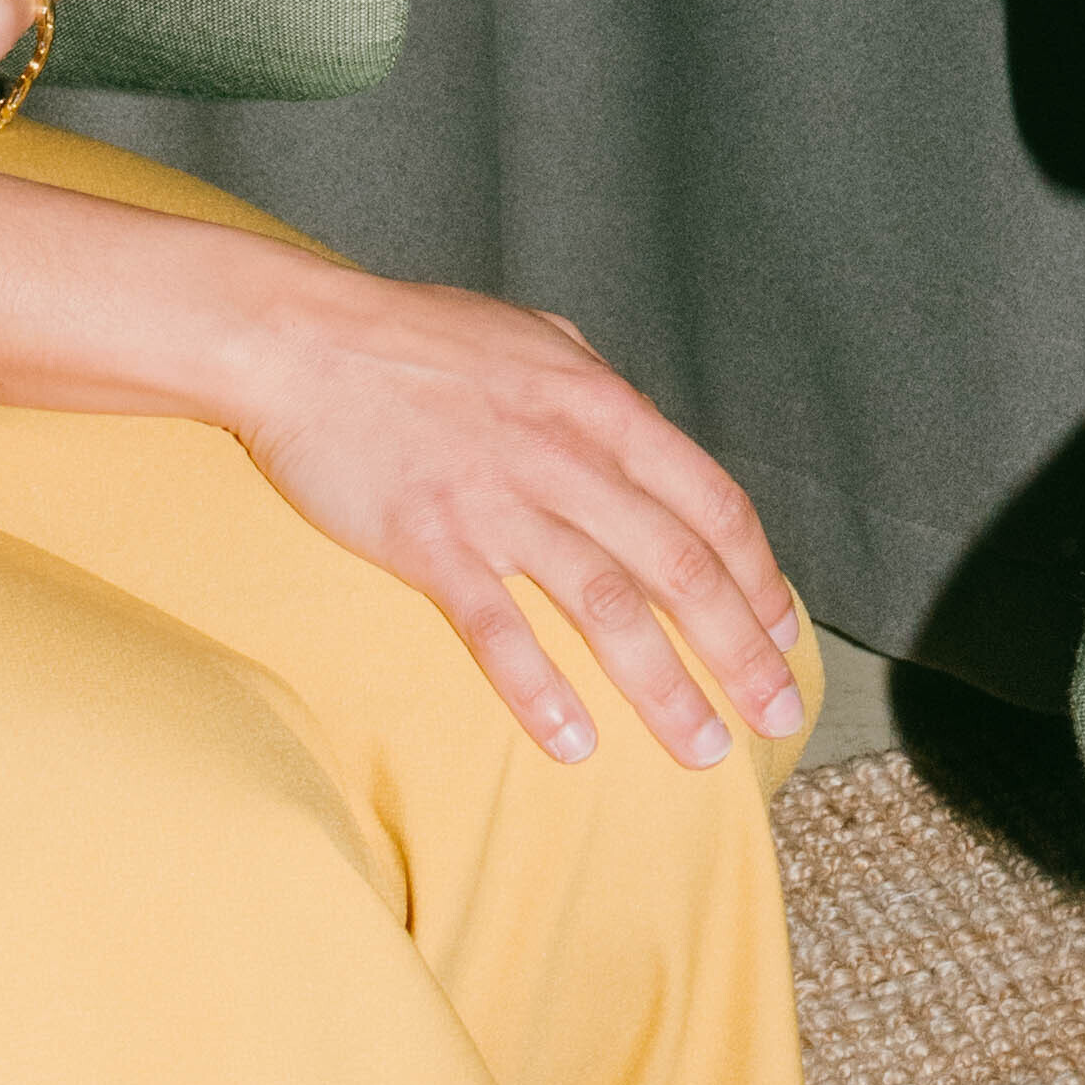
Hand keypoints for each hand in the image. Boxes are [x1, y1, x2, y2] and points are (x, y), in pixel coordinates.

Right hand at [233, 273, 808, 769]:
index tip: (783, 634)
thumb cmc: (416, 337)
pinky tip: (573, 743)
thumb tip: (636, 427)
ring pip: (607, 609)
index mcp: (600, 407)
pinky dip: (540, 690)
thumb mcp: (533, 339)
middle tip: (776, 714)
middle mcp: (566, 457)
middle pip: (679, 568)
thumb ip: (592, 390)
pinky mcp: (429, 543)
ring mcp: (499, 503)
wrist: (302, 339)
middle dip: (739, 649)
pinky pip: (498, 631)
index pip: (711, 503)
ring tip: (702, 747)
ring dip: (664, 686)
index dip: (758, 576)